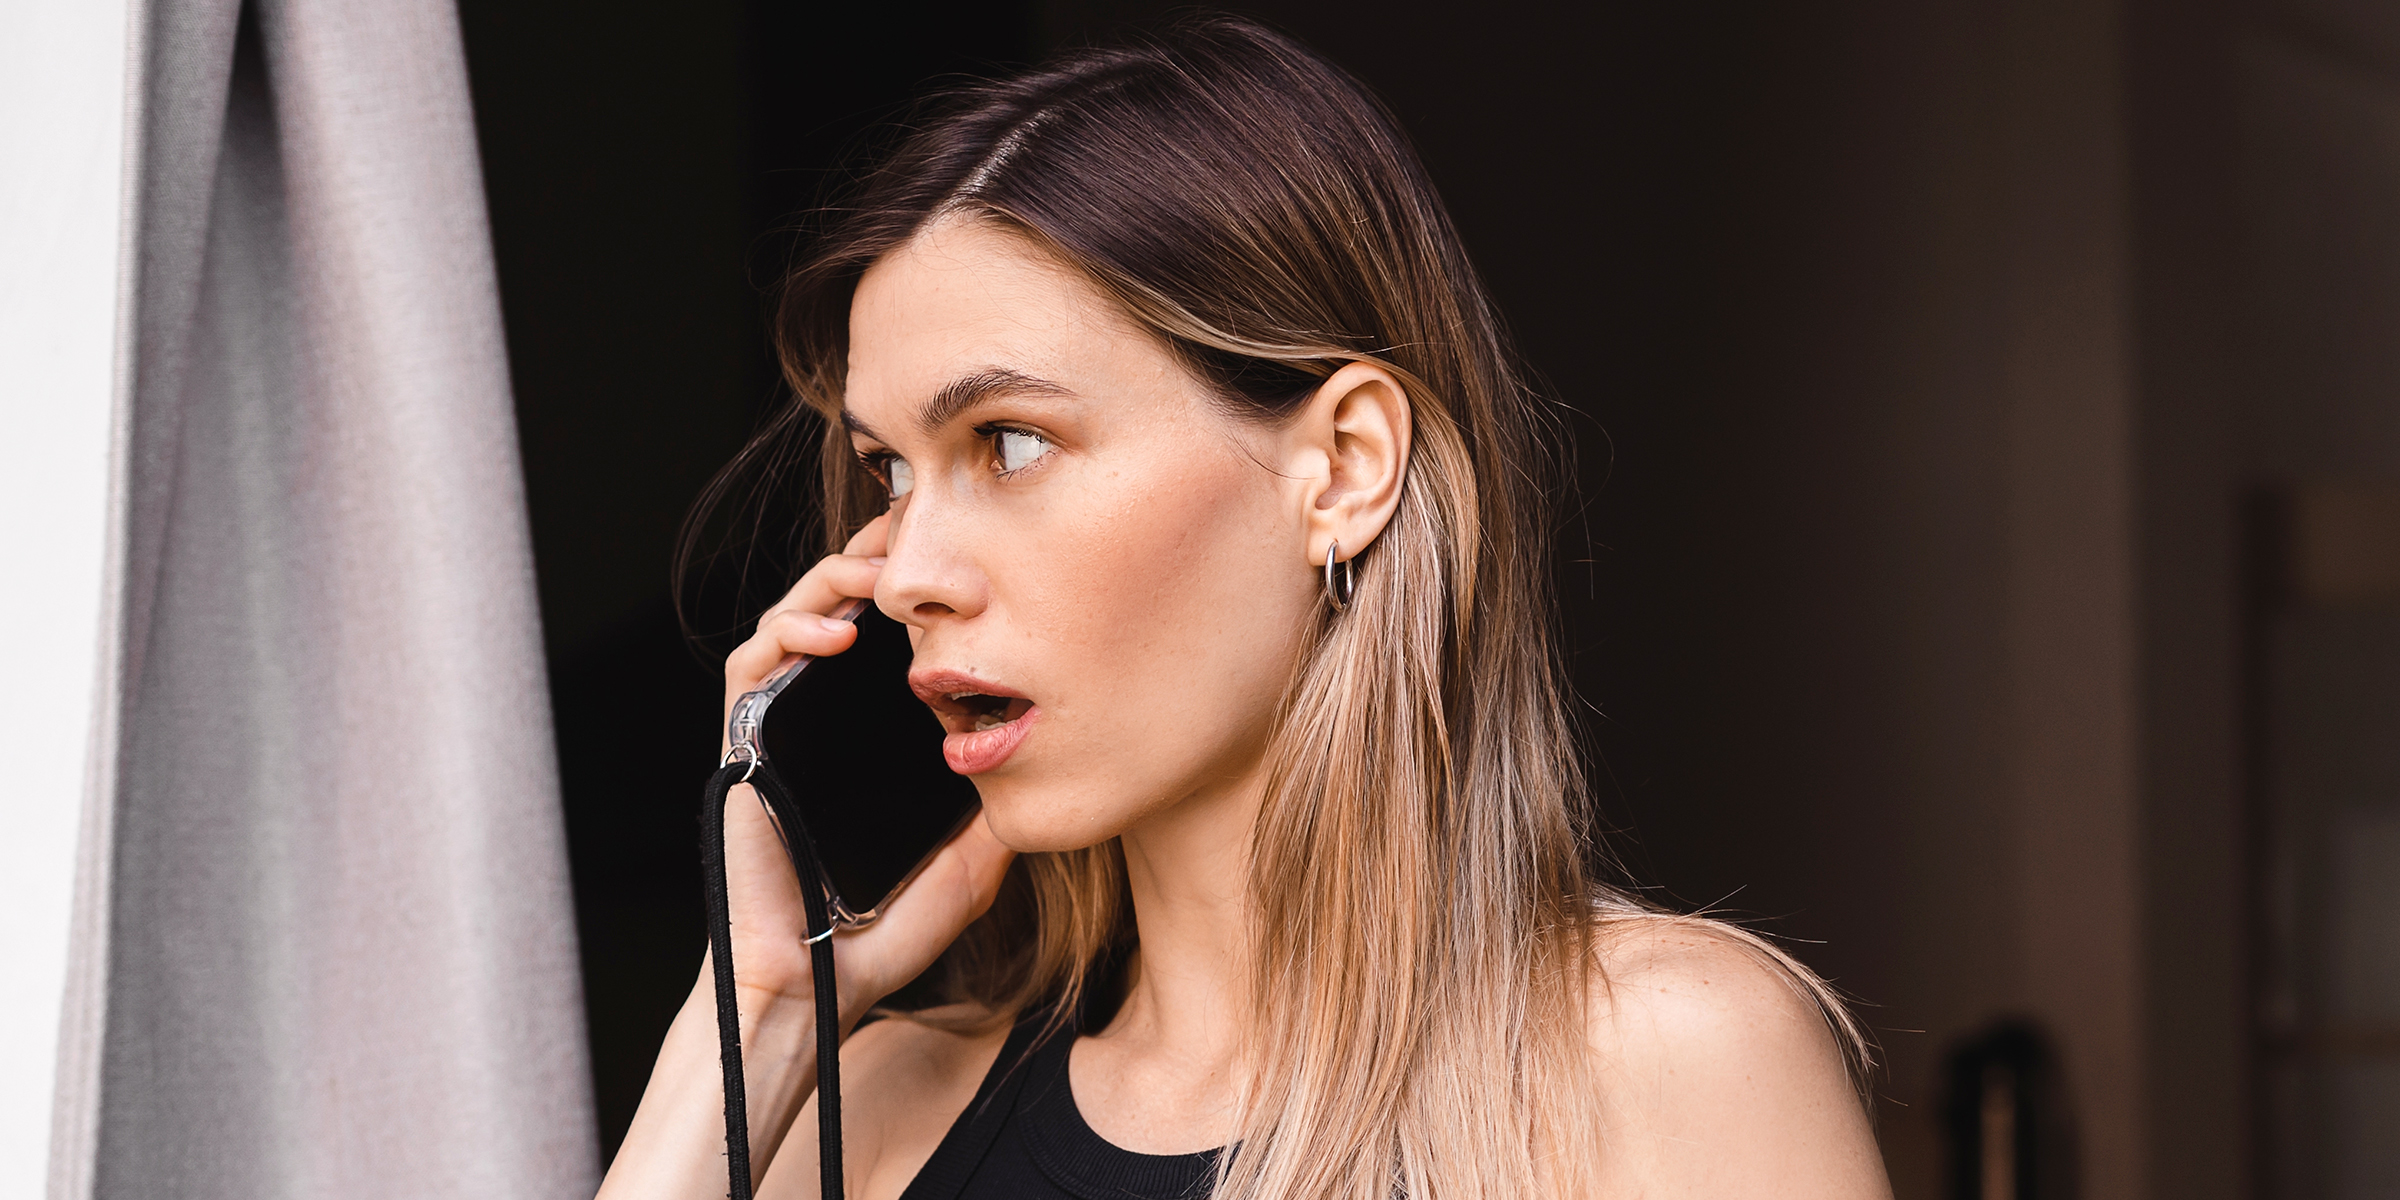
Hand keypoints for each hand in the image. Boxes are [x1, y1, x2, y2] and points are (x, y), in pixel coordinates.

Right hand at [715, 514, 1015, 1023]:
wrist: (813, 983)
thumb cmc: (882, 932)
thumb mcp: (973, 862)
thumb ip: (1004, 809)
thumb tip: (1059, 761)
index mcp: (872, 734)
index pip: (894, 637)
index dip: (924, 590)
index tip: (971, 556)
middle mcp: (824, 718)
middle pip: (844, 608)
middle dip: (879, 559)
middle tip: (921, 526)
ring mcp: (779, 726)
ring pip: (798, 616)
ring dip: (836, 580)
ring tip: (883, 570)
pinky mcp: (740, 742)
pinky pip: (752, 663)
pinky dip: (790, 631)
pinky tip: (835, 632)